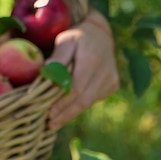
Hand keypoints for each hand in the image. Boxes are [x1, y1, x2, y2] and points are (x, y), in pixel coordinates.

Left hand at [46, 9, 119, 129]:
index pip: (76, 88)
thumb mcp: (65, 40)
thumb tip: (47, 71)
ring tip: (55, 121)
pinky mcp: (113, 85)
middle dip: (66, 114)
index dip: (63, 103)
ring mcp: (111, 79)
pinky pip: (94, 98)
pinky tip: (68, 109)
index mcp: (92, 59)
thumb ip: (58, 56)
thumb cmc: (77, 37)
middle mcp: (105, 71)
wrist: (100, 34)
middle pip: (84, 100)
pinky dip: (80, 104)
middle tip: (50, 124)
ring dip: (72, 112)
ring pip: (89, 102)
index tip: (49, 113)